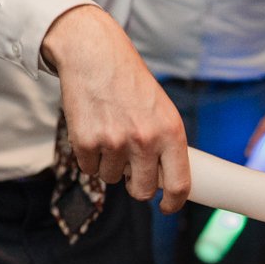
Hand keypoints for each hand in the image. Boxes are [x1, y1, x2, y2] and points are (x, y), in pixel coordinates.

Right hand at [41, 4, 189, 210]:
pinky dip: (90, 156)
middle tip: (131, 169)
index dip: (173, 203)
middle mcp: (145, 140)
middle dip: (136, 186)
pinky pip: (89, 168)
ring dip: (110, 164)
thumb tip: (163, 182)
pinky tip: (94, 130)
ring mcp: (114, 143)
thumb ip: (166, 145)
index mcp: (171, 132)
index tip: (166, 207)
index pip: (178, 184)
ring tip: (110, 133)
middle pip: (142, 191)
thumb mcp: (162, 110)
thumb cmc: (131, 84)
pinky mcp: (85, 142)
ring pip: (112, 178)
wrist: (95, 56)